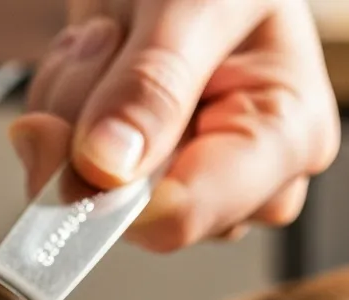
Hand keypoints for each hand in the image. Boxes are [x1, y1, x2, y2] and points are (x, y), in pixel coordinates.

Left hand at [8, 0, 339, 251]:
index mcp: (287, 138)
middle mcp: (251, 179)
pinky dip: (66, 112)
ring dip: (74, 113)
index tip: (61, 134)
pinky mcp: (151, 177)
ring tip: (110, 36)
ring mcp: (198, 184)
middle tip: (107, 39)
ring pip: (99, 195)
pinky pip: (78, 173)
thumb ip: (153, 83)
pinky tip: (100, 59)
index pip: (186, 213)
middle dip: (94, 132)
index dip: (112, 191)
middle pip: (138, 212)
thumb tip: (108, 169)